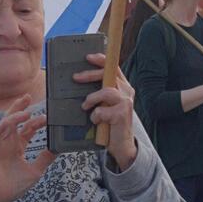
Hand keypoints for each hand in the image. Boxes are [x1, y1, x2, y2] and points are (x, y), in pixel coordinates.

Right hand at [0, 94, 55, 201]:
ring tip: (25, 111)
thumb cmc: (14, 186)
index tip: (49, 115)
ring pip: (4, 123)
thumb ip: (45, 158)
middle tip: (29, 96)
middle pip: (14, 119)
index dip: (37, 121)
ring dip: (13, 115)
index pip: (28, 128)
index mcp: (19, 145)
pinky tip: (9, 122)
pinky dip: (2, 127)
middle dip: (20, 107)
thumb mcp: (35, 171)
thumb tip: (59, 147)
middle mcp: (9, 142)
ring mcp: (0, 145)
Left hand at [75, 53, 136, 170]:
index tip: (88, 57)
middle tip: (75, 77)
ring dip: (91, 99)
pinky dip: (95, 116)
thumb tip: (81, 79)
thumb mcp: (106, 103)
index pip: (114, 66)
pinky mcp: (122, 114)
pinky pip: (102, 110)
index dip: (101, 60)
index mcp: (122, 86)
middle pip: (107, 75)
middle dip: (89, 75)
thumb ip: (100, 91)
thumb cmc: (110, 122)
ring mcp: (125, 102)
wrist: (122, 144)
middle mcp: (126, 91)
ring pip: (105, 92)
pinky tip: (97, 121)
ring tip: (86, 106)